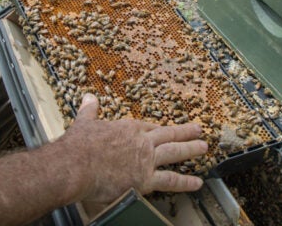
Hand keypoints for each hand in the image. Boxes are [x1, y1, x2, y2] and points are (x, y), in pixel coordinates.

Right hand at [59, 94, 206, 204]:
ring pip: (175, 153)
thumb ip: (90, 110)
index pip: (149, 127)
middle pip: (168, 135)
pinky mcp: (146, 180)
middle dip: (185, 132)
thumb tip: (88, 98)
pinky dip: (186, 182)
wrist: (78, 164)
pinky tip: (197, 183)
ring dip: (191, 150)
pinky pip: (171, 181)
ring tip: (204, 148)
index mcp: (128, 127)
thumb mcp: (85, 122)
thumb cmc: (79, 145)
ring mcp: (146, 161)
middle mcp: (142, 142)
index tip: (166, 128)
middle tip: (198, 130)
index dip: (159, 129)